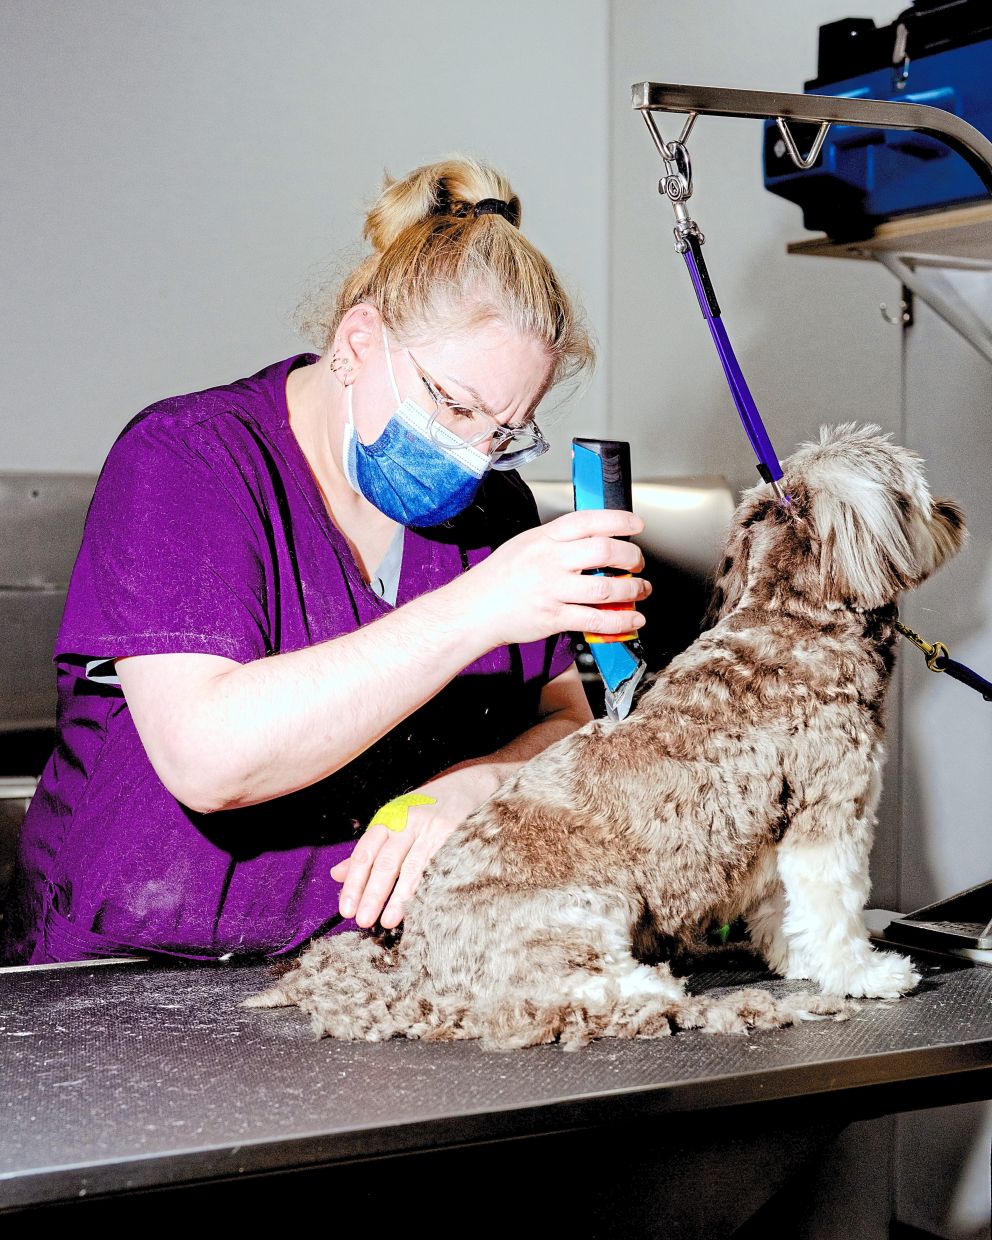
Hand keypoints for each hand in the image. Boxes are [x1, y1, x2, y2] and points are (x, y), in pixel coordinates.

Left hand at [330, 765, 497, 928]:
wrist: (469, 786)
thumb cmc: (426, 809)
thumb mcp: (394, 822)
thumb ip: (368, 851)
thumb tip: (337, 874)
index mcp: (389, 819)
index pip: (365, 853)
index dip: (354, 882)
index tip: (346, 909)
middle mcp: (409, 821)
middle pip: (387, 862)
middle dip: (373, 893)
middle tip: (363, 920)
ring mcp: (434, 829)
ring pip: (413, 867)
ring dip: (399, 897)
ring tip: (388, 920)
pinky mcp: (457, 836)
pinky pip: (440, 866)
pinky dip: (430, 887)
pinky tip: (423, 905)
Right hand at [446, 509, 649, 650]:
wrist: (473, 609)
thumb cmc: (498, 578)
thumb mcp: (525, 544)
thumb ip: (558, 540)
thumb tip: (595, 537)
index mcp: (544, 538)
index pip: (588, 521)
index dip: (618, 520)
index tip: (636, 524)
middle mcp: (550, 561)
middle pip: (604, 551)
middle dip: (631, 556)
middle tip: (638, 562)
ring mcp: (552, 590)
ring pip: (606, 588)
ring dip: (632, 590)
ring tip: (640, 590)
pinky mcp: (554, 617)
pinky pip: (596, 620)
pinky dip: (620, 621)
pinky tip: (632, 620)